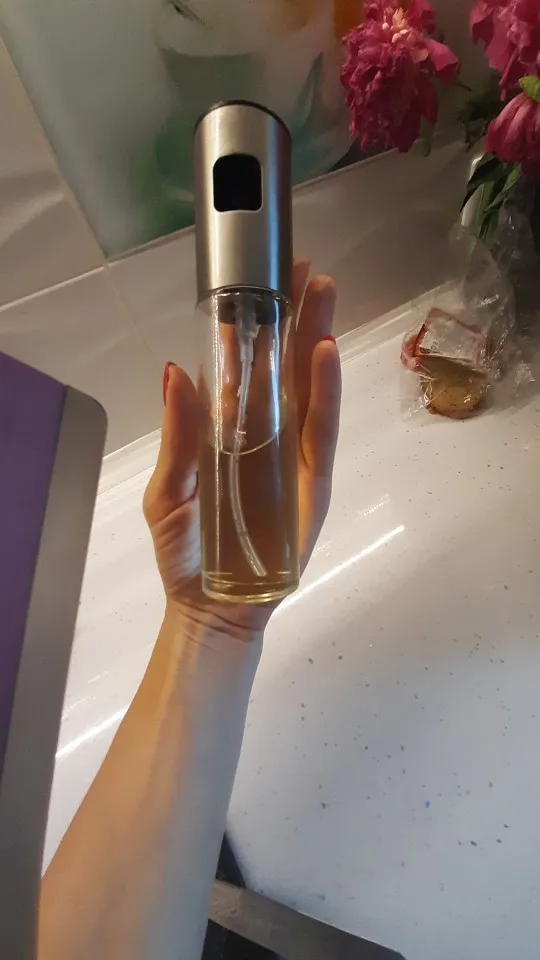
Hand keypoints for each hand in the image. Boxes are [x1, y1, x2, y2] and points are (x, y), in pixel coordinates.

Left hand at [143, 261, 340, 637]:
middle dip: (293, 315)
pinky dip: (326, 391)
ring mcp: (294, 454)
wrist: (214, 604)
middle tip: (301, 267)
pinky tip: (325, 353)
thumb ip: (178, 436)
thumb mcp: (168, 491)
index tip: (257, 278)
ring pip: (309, 386)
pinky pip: (323, 429)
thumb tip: (176, 370)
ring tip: (322, 291)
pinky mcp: (314, 481)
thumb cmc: (186, 548)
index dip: (253, 323)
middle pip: (284, 365)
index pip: (244, 367)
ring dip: (315, 337)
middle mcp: (265, 433)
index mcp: (227, 430)